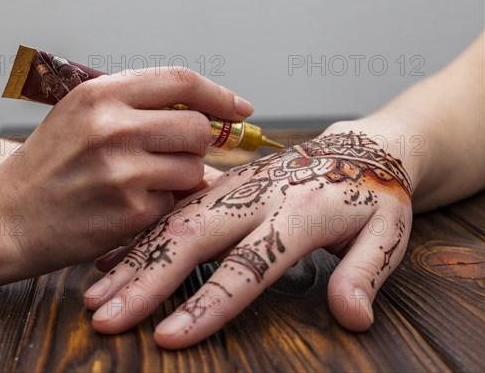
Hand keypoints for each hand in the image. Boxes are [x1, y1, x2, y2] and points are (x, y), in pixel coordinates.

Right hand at [0, 67, 253, 271]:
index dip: (219, 95)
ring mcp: (123, 170)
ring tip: (142, 183)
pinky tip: (130, 206)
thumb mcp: (80, 117)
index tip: (241, 108)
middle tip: (173, 157)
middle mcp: (113, 126)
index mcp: (101, 94)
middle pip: (198, 127)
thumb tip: (206, 119)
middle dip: (196, 145)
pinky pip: (175, 203)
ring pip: (193, 168)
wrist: (4, 219)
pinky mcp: (131, 211)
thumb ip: (137, 109)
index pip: (181, 81)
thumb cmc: (46, 167)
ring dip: (180, 178)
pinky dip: (163, 206)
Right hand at [83, 130, 413, 348]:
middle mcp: (255, 198)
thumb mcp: (388, 232)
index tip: (170, 336)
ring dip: (133, 260)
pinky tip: (112, 257)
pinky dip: (141, 236)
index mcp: (297, 213)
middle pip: (192, 241)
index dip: (209, 304)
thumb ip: (364, 272)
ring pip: (173, 223)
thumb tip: (353, 318)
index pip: (247, 266)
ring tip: (96, 294)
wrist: (359, 148)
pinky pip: (174, 210)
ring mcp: (234, 189)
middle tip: (107, 317)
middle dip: (146, 282)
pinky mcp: (222, 187)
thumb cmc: (373, 193)